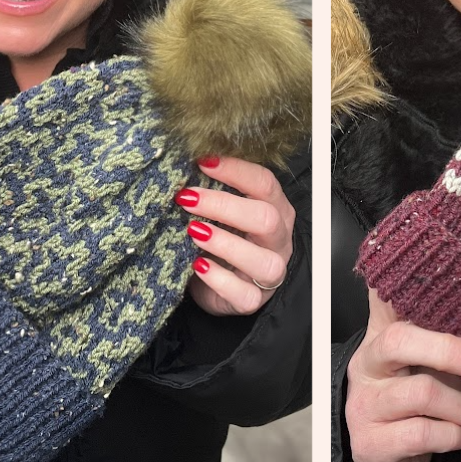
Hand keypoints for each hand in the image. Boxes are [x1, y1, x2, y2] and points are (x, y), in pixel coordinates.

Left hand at [180, 156, 294, 315]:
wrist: (220, 283)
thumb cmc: (223, 237)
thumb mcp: (222, 211)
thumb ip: (213, 190)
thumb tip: (182, 164)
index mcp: (275, 209)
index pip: (265, 183)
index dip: (235, 170)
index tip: (202, 162)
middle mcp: (278, 239)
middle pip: (265, 218)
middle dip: (223, 205)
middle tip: (187, 198)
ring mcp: (270, 272)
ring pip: (261, 260)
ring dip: (225, 243)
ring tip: (193, 231)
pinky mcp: (253, 299)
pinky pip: (244, 294)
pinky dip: (219, 280)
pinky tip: (199, 266)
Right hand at [345, 290, 460, 461]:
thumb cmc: (413, 413)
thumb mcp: (426, 371)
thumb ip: (448, 348)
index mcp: (380, 339)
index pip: (384, 300)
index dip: (407, 286)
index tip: (445, 278)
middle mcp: (367, 366)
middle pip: (399, 340)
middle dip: (450, 351)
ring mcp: (365, 404)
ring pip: (422, 392)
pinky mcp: (372, 442)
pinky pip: (423, 434)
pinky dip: (454, 435)